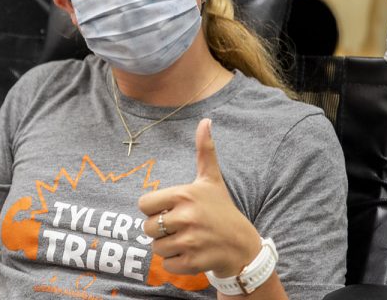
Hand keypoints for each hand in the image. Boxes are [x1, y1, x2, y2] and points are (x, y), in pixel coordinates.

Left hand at [138, 119, 260, 277]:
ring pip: (156, 248)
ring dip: (167, 247)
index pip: (144, 205)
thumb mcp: (211, 179)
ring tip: (186, 240)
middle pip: (147, 228)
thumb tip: (205, 120)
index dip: (154, 209)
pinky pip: (167, 265)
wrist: (242, 244)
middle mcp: (187, 216)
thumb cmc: (221, 209)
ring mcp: (190, 241)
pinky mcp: (193, 262)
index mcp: (185, 194)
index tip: (170, 209)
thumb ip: (205, 151)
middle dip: (160, 231)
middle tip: (179, 227)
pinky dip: (176, 262)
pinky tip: (191, 254)